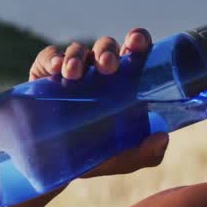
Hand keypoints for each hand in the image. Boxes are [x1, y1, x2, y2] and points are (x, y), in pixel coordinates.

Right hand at [26, 28, 167, 178]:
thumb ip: (146, 154)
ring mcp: (72, 71)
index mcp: (123, 81)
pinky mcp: (44, 75)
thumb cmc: (94, 155)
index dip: (138, 40)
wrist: (51, 166)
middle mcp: (98, 71)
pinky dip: (52, 58)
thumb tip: (161, 138)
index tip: (137, 44)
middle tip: (107, 67)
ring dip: (77, 56)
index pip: (134, 51)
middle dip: (107, 51)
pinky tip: (55, 69)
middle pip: (106, 48)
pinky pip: (49, 58)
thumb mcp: (123, 159)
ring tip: (74, 74)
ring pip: (78, 50)